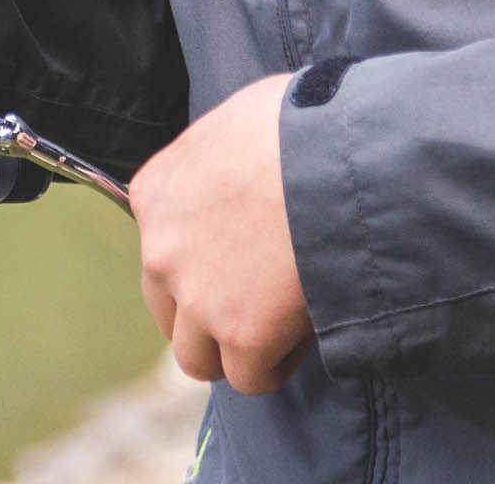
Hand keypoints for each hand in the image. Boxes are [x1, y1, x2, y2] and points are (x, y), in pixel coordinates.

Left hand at [131, 72, 312, 393]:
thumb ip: (224, 159)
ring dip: (235, 348)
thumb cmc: (304, 122)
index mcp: (154, 193)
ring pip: (198, 357)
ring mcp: (197, 297)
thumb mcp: (241, 118)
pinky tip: (304, 333)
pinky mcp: (241, 334)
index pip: (161, 250)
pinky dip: (276, 365)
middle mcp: (161, 250)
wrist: (340, 155)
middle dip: (209, 311)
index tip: (248, 252)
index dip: (207, 257)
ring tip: (281, 323)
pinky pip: (251, 377)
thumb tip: (247, 170)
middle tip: (260, 295)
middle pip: (170, 310)